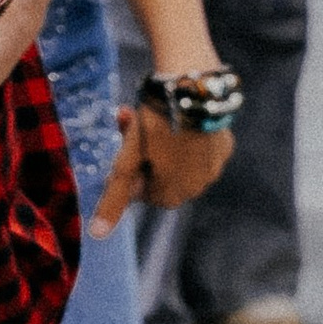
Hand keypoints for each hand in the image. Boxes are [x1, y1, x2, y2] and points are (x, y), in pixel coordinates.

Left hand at [91, 99, 235, 235]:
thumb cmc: (156, 126)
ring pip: (181, 160)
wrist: (194, 88)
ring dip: (164, 143)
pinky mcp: (225, 145)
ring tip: (150, 112)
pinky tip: (179, 114)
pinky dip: (188, 135)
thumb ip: (114, 198)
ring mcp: (214, 167)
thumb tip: (97, 235)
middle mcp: (197, 188)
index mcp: (172, 196)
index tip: (124, 146)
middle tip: (129, 121)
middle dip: (144, 153)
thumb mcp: (128, 161)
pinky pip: (200, 147)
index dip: (131, 168)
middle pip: (160, 175)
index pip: (142, 191)